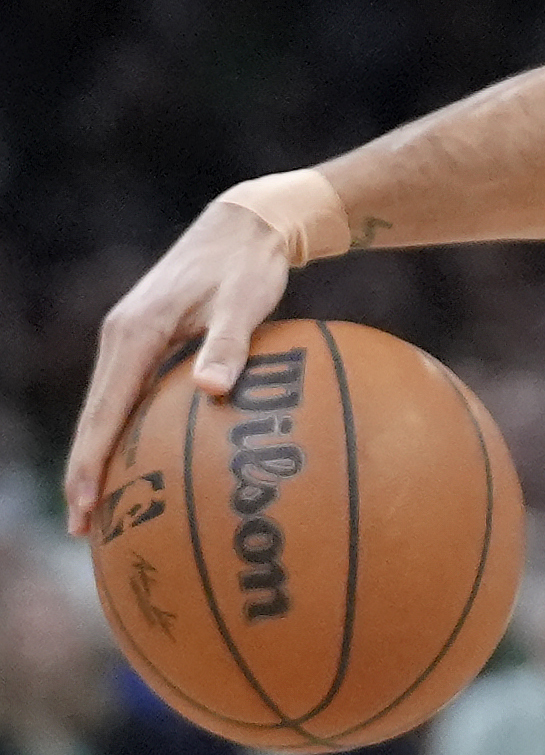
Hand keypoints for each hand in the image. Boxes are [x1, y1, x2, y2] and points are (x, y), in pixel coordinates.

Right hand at [66, 200, 295, 535]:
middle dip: (84, 474)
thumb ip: (229, 344)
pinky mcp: (145, 341)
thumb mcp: (245, 301)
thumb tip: (212, 389)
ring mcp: (129, 340)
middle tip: (82, 529)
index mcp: (135, 333)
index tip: (85, 506)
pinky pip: (125, 396)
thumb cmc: (251, 265)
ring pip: (104, 409)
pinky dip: (120, 432)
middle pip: (94, 417)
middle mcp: (121, 338)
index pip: (104, 409)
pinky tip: (137, 463)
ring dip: (97, 457)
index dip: (90, 461)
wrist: (246, 225)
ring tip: (99, 511)